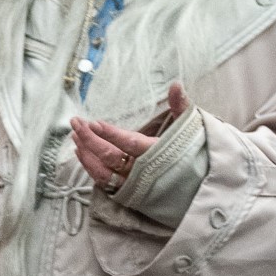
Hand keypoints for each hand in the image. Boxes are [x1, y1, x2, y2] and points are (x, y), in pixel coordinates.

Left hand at [71, 83, 189, 192]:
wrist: (201, 184)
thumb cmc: (194, 152)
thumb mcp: (189, 126)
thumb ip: (180, 105)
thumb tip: (176, 84)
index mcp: (156, 153)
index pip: (129, 143)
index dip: (110, 134)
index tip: (92, 123)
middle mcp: (142, 171)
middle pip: (110, 156)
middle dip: (90, 139)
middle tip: (76, 122)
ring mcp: (133, 183)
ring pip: (103, 171)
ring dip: (86, 152)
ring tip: (74, 134)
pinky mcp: (127, 191)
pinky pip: (103, 181)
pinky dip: (90, 166)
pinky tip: (81, 152)